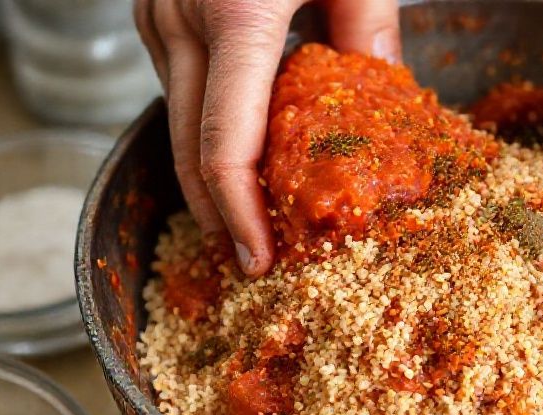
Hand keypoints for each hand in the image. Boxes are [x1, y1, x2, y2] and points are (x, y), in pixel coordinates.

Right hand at [134, 0, 400, 275]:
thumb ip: (370, 21)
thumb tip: (385, 83)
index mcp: (236, 13)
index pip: (224, 143)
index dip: (239, 215)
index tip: (259, 261)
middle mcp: (183, 20)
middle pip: (188, 146)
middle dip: (217, 213)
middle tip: (252, 259)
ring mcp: (160, 14)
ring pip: (181, 116)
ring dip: (211, 169)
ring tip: (254, 215)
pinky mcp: (158, 8)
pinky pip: (182, 81)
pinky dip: (209, 120)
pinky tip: (246, 148)